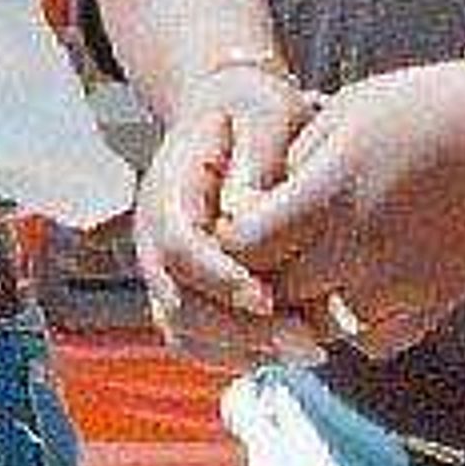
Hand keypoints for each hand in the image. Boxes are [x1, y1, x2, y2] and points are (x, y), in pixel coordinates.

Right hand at [129, 61, 328, 372]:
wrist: (230, 120)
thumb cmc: (255, 115)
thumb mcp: (265, 111)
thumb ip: (260, 151)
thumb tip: (250, 207)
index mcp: (166, 194)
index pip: (180, 249)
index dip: (220, 279)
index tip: (267, 298)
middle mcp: (155, 241)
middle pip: (180, 304)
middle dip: (242, 330)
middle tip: (308, 343)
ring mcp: (167, 273)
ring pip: (188, 332)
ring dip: (244, 350)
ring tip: (309, 351)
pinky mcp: (188, 295)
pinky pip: (202, 341)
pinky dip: (242, 353)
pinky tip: (291, 349)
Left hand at [220, 58, 464, 362]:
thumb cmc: (426, 107)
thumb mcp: (343, 112)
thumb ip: (290, 166)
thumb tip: (247, 210)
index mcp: (330, 194)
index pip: (244, 248)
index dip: (230, 242)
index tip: (237, 228)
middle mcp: (360, 248)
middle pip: (276, 293)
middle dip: (261, 278)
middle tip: (266, 258)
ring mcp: (400, 284)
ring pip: (318, 327)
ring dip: (304, 309)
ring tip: (307, 278)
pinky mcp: (434, 304)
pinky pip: (372, 343)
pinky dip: (353, 328)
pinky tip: (354, 294)